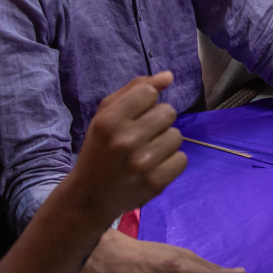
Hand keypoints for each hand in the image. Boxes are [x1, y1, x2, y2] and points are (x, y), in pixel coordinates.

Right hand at [67, 72, 186, 223]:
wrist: (91, 196)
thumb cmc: (100, 149)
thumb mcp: (106, 115)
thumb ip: (135, 90)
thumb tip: (168, 76)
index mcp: (109, 120)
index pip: (148, 92)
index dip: (146, 101)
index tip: (135, 114)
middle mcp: (126, 141)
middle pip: (168, 112)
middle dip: (158, 121)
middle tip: (143, 135)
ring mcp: (142, 163)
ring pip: (177, 136)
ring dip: (165, 141)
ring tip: (148, 151)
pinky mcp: (156, 182)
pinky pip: (182, 159)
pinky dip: (171, 161)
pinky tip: (154, 166)